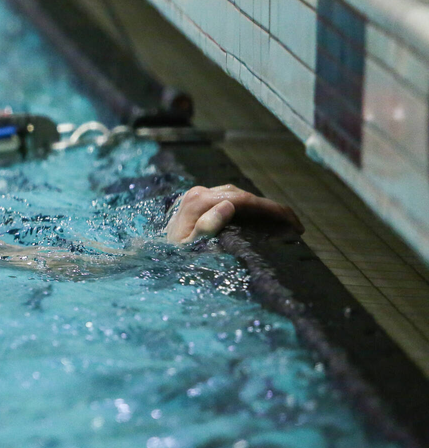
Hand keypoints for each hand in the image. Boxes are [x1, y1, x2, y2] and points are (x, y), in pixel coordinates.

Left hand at [164, 184, 302, 243]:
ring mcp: (199, 195)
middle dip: (271, 209)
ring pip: (239, 196)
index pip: (243, 199)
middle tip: (295, 227)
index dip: (271, 210)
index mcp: (199, 201)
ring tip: (284, 225)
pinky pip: (230, 200)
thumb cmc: (171, 255)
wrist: (152, 254)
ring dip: (261, 209)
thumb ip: (206, 227)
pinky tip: (262, 221)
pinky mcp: (200, 201)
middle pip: (244, 196)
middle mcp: (200, 192)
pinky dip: (248, 209)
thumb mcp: (188, 248)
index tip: (293, 224)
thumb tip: (228, 205)